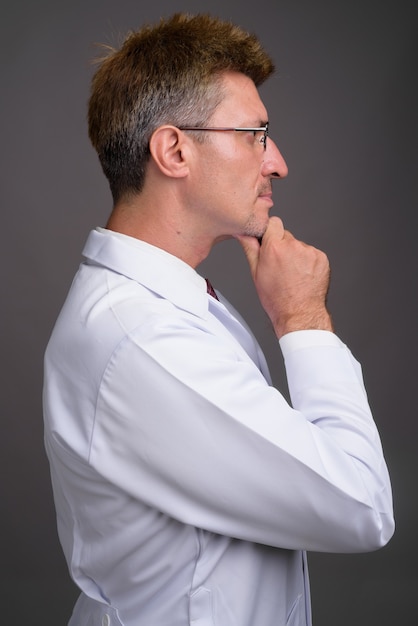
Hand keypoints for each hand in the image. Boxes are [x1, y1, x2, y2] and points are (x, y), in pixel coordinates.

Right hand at [236, 217, 332, 337]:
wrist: (299, 313)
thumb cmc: (276, 298)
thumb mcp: (256, 273)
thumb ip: (250, 248)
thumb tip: (242, 233)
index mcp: (274, 247)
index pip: (273, 223)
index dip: (270, 232)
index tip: (269, 242)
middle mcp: (293, 246)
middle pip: (286, 236)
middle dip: (282, 246)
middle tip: (280, 266)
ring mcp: (309, 251)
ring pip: (299, 246)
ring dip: (295, 255)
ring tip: (292, 274)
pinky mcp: (321, 258)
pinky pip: (311, 254)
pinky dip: (308, 262)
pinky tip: (303, 276)